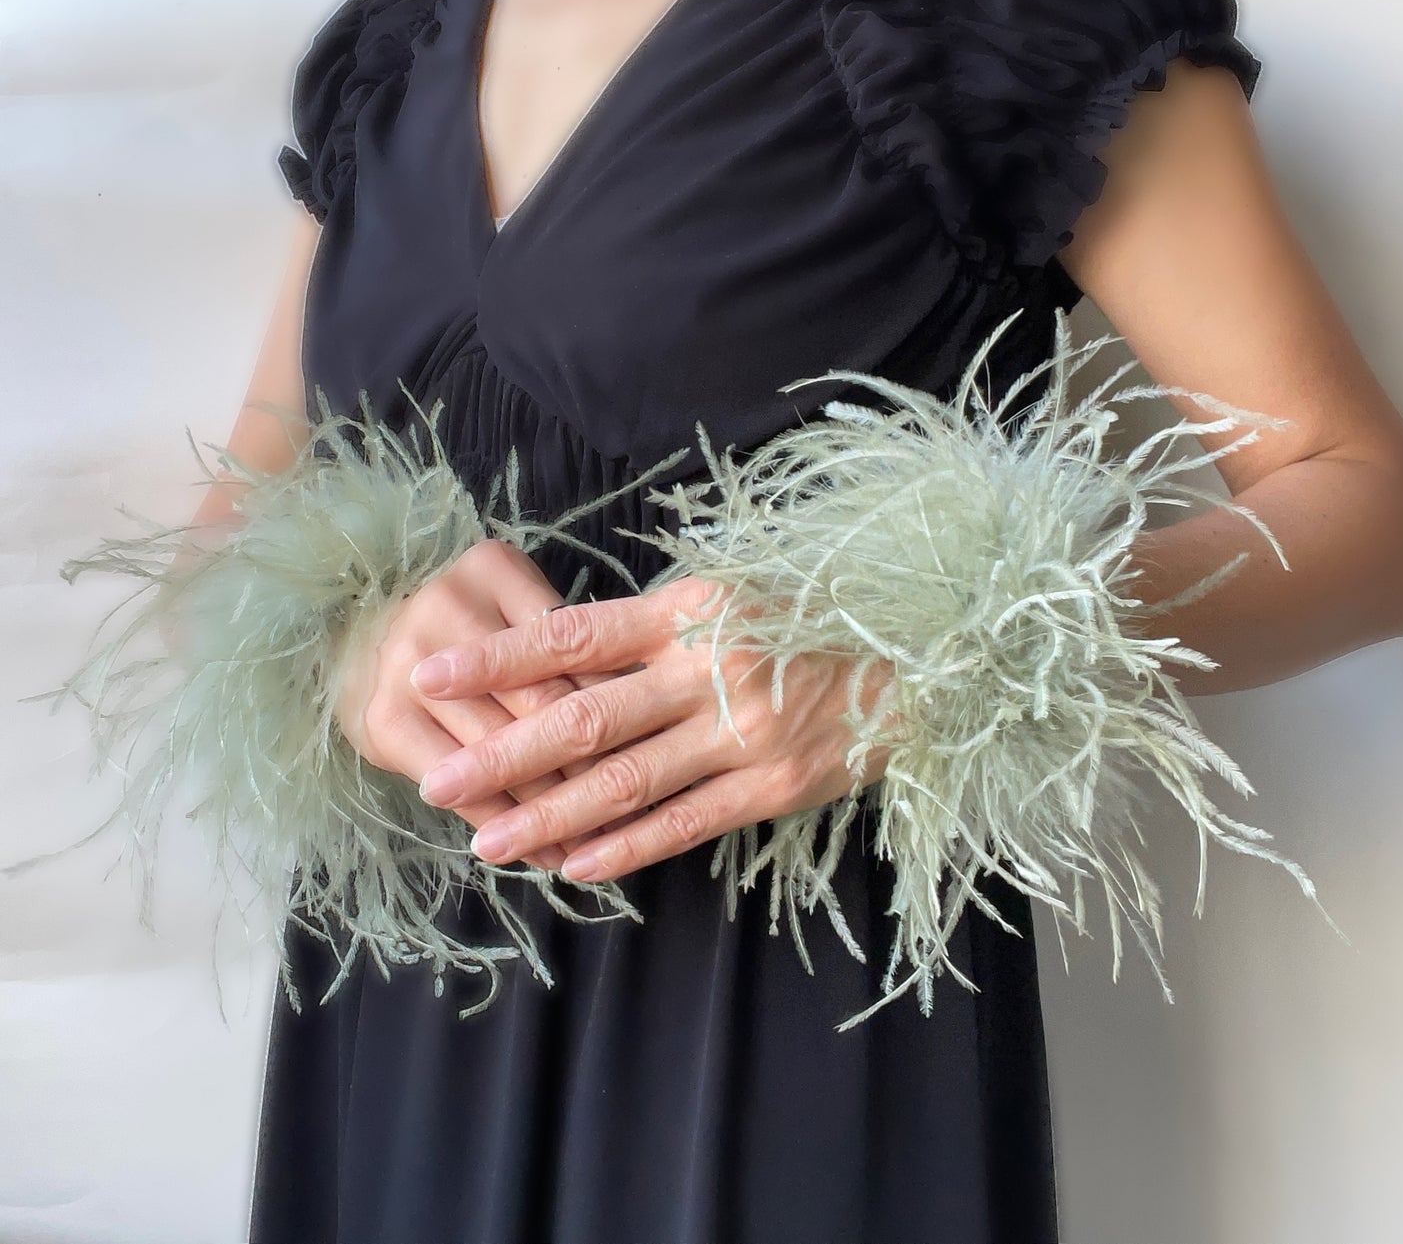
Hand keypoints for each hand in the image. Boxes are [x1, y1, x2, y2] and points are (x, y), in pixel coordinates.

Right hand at [333, 538, 630, 871]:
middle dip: (595, 765)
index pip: (574, 650)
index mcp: (492, 570)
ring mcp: (409, 667)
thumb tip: (645, 713)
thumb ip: (569, 647)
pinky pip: (459, 787)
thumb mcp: (513, 607)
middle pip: (541, 703)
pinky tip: (543, 855)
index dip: (620, 706)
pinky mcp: (383, 722)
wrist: (353, 634)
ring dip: (557, 808)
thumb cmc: (460, 626)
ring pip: (504, 752)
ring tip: (602, 843)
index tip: (658, 751)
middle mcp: (446, 610)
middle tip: (641, 809)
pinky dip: (507, 825)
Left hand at [407, 576, 895, 881]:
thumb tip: (560, 661)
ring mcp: (744, 730)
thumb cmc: (807, 617)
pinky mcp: (773, 784)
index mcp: (692, 607)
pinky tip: (576, 865)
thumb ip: (653, 631)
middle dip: (503, 755)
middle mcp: (712, 667)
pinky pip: (684, 823)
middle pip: (585, 717)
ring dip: (549, 814)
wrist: (915, 656)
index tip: (430, 672)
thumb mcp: (730, 595)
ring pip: (626, 782)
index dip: (497, 657)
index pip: (574, 632)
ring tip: (488, 841)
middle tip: (439, 784)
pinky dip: (625, 846)